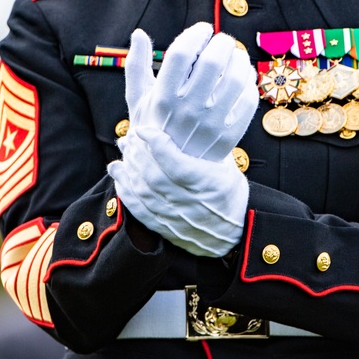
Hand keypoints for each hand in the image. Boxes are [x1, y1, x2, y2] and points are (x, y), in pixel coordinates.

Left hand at [108, 127, 246, 256]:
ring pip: (143, 191)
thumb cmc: (233, 195)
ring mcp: (175, 217)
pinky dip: (125, 191)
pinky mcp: (165, 228)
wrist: (239, 233)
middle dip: (137, 152)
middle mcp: (189, 202)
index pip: (174, 162)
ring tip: (122, 151)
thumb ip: (208, 149)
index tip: (144, 130)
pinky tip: (119, 175)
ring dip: (128, 169)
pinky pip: (139, 210)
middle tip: (129, 136)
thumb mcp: (229, 168)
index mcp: (208, 184)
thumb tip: (186, 125)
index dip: (156, 144)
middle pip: (153, 175)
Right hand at [124, 23, 257, 161]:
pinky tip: (242, 76)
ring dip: (239, 58)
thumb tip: (138, 33)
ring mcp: (211, 124)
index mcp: (163, 99)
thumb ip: (137, 66)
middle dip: (221, 42)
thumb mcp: (139, 100)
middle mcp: (188, 111)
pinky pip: (248, 99)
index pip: (181, 53)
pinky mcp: (231, 135)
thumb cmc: (156, 127)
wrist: (173, 172)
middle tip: (222, 40)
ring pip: (236, 77)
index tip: (203, 30)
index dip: (195, 34)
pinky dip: (249, 81)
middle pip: (212, 61)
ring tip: (234, 55)